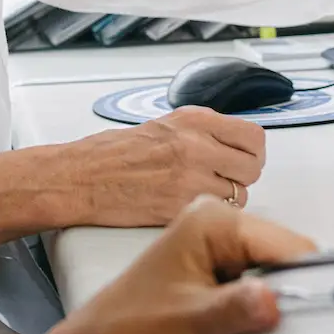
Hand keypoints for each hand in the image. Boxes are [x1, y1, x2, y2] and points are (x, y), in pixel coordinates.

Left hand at [20, 199, 314, 333]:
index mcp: (212, 222)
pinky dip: (257, 321)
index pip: (290, 244)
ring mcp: (214, 254)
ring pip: (272, 282)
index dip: (315, 280)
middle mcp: (217, 228)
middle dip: (294, 299)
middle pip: (286, 262)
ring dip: (275, 314)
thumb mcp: (189, 325)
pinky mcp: (211, 280)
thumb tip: (281, 299)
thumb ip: (237, 310)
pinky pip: (252, 296)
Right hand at [60, 108, 267, 224]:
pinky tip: (187, 206)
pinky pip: (215, 212)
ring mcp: (190, 178)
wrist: (80, 177)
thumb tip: (231, 143)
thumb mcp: (162, 125)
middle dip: (243, 176)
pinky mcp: (180, 206)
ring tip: (200, 193)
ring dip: (226, 198)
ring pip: (239, 195)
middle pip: (253, 167)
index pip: (254, 136)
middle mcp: (197, 145)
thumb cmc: (111, 154)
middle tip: (225, 180)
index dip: (252, 152)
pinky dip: (208, 213)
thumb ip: (200, 132)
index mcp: (193, 120)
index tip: (244, 158)